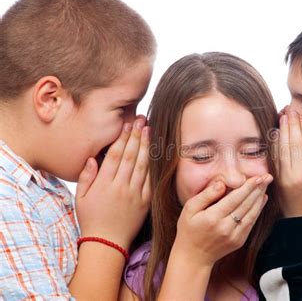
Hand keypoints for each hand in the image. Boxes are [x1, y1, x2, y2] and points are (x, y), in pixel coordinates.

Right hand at [75, 116, 150, 248]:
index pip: (114, 156)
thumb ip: (87, 177)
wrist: (107, 244)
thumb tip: (93, 157)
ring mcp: (135, 195)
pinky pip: (150, 180)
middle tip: (141, 120)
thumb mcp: (81, 199)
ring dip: (146, 146)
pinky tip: (156, 153)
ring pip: (142, 166)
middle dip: (136, 136)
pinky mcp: (145, 202)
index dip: (122, 138)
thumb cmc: (91, 220)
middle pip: (130, 157)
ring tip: (149, 130)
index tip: (127, 125)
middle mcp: (120, 187)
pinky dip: (154, 165)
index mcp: (104, 185)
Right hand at [171, 174, 271, 266]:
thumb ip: (206, 195)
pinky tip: (262, 199)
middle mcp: (226, 228)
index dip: (248, 187)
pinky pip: (251, 223)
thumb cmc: (189, 229)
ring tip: (266, 184)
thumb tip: (222, 183)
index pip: (235, 199)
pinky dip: (258, 210)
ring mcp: (234, 236)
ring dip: (260, 198)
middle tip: (267, 176)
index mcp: (213, 218)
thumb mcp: (189, 209)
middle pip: (246, 205)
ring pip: (252, 214)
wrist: (193, 257)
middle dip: (258, 189)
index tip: (258, 177)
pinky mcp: (239, 241)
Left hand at [276, 110, 301, 216]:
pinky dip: (275, 143)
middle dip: (291, 126)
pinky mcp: (276, 177)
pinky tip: (275, 132)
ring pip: (283, 149)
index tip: (300, 116)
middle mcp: (299, 174)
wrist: (299, 215)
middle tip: (289, 111)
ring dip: (282, 131)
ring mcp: (285, 176)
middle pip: (294, 145)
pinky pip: (275, 157)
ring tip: (282, 117)